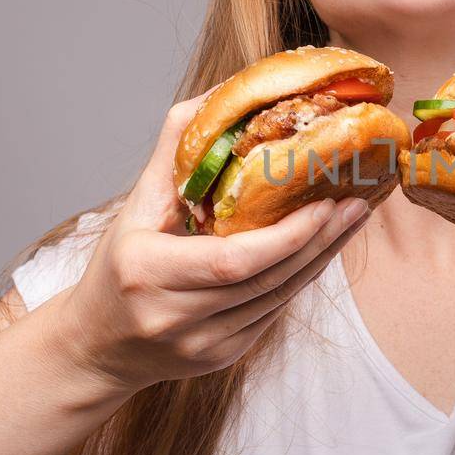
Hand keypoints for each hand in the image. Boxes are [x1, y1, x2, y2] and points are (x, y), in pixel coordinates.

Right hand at [57, 91, 372, 394]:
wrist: (98, 346)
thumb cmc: (116, 268)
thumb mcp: (134, 206)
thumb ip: (176, 152)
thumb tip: (217, 96)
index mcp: (148, 273)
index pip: (233, 260)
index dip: (288, 236)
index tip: (325, 203)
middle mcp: (175, 316)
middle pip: (267, 280)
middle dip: (320, 241)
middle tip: (357, 203)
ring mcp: (202, 345)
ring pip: (279, 299)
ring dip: (320, 259)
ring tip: (351, 220)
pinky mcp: (222, 358)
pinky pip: (274, 314)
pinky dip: (300, 278)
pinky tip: (322, 249)